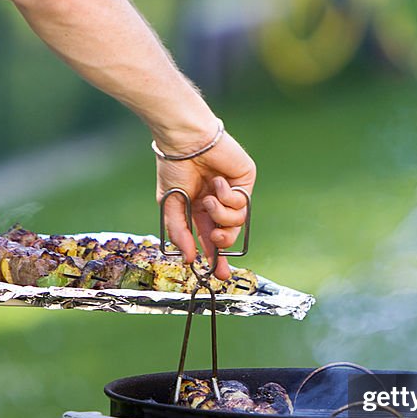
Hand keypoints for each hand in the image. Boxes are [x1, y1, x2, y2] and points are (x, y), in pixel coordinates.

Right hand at [156, 132, 254, 280]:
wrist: (186, 142)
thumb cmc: (174, 167)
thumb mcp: (171, 205)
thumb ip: (179, 232)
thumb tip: (187, 258)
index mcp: (199, 208)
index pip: (209, 238)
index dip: (215, 258)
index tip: (220, 275)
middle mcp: (217, 202)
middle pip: (228, 235)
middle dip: (222, 242)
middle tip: (215, 238)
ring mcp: (233, 192)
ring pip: (236, 222)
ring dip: (221, 214)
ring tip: (210, 199)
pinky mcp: (245, 181)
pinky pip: (243, 204)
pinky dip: (228, 197)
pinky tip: (218, 183)